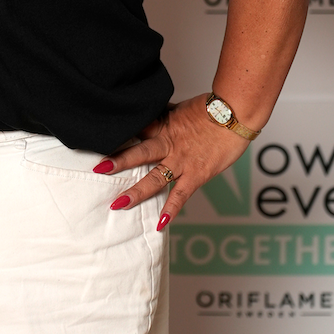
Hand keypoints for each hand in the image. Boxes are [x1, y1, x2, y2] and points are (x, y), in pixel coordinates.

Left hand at [93, 95, 248, 230]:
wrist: (236, 114)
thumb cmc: (212, 109)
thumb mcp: (181, 108)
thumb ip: (164, 115)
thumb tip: (149, 112)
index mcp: (164, 126)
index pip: (137, 130)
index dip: (119, 136)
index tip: (101, 140)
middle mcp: (169, 144)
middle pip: (139, 153)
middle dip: (118, 162)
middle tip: (98, 169)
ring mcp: (182, 161)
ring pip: (155, 177)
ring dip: (136, 191)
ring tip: (118, 203)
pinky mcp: (197, 175)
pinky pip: (181, 195)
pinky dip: (171, 210)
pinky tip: (160, 224)